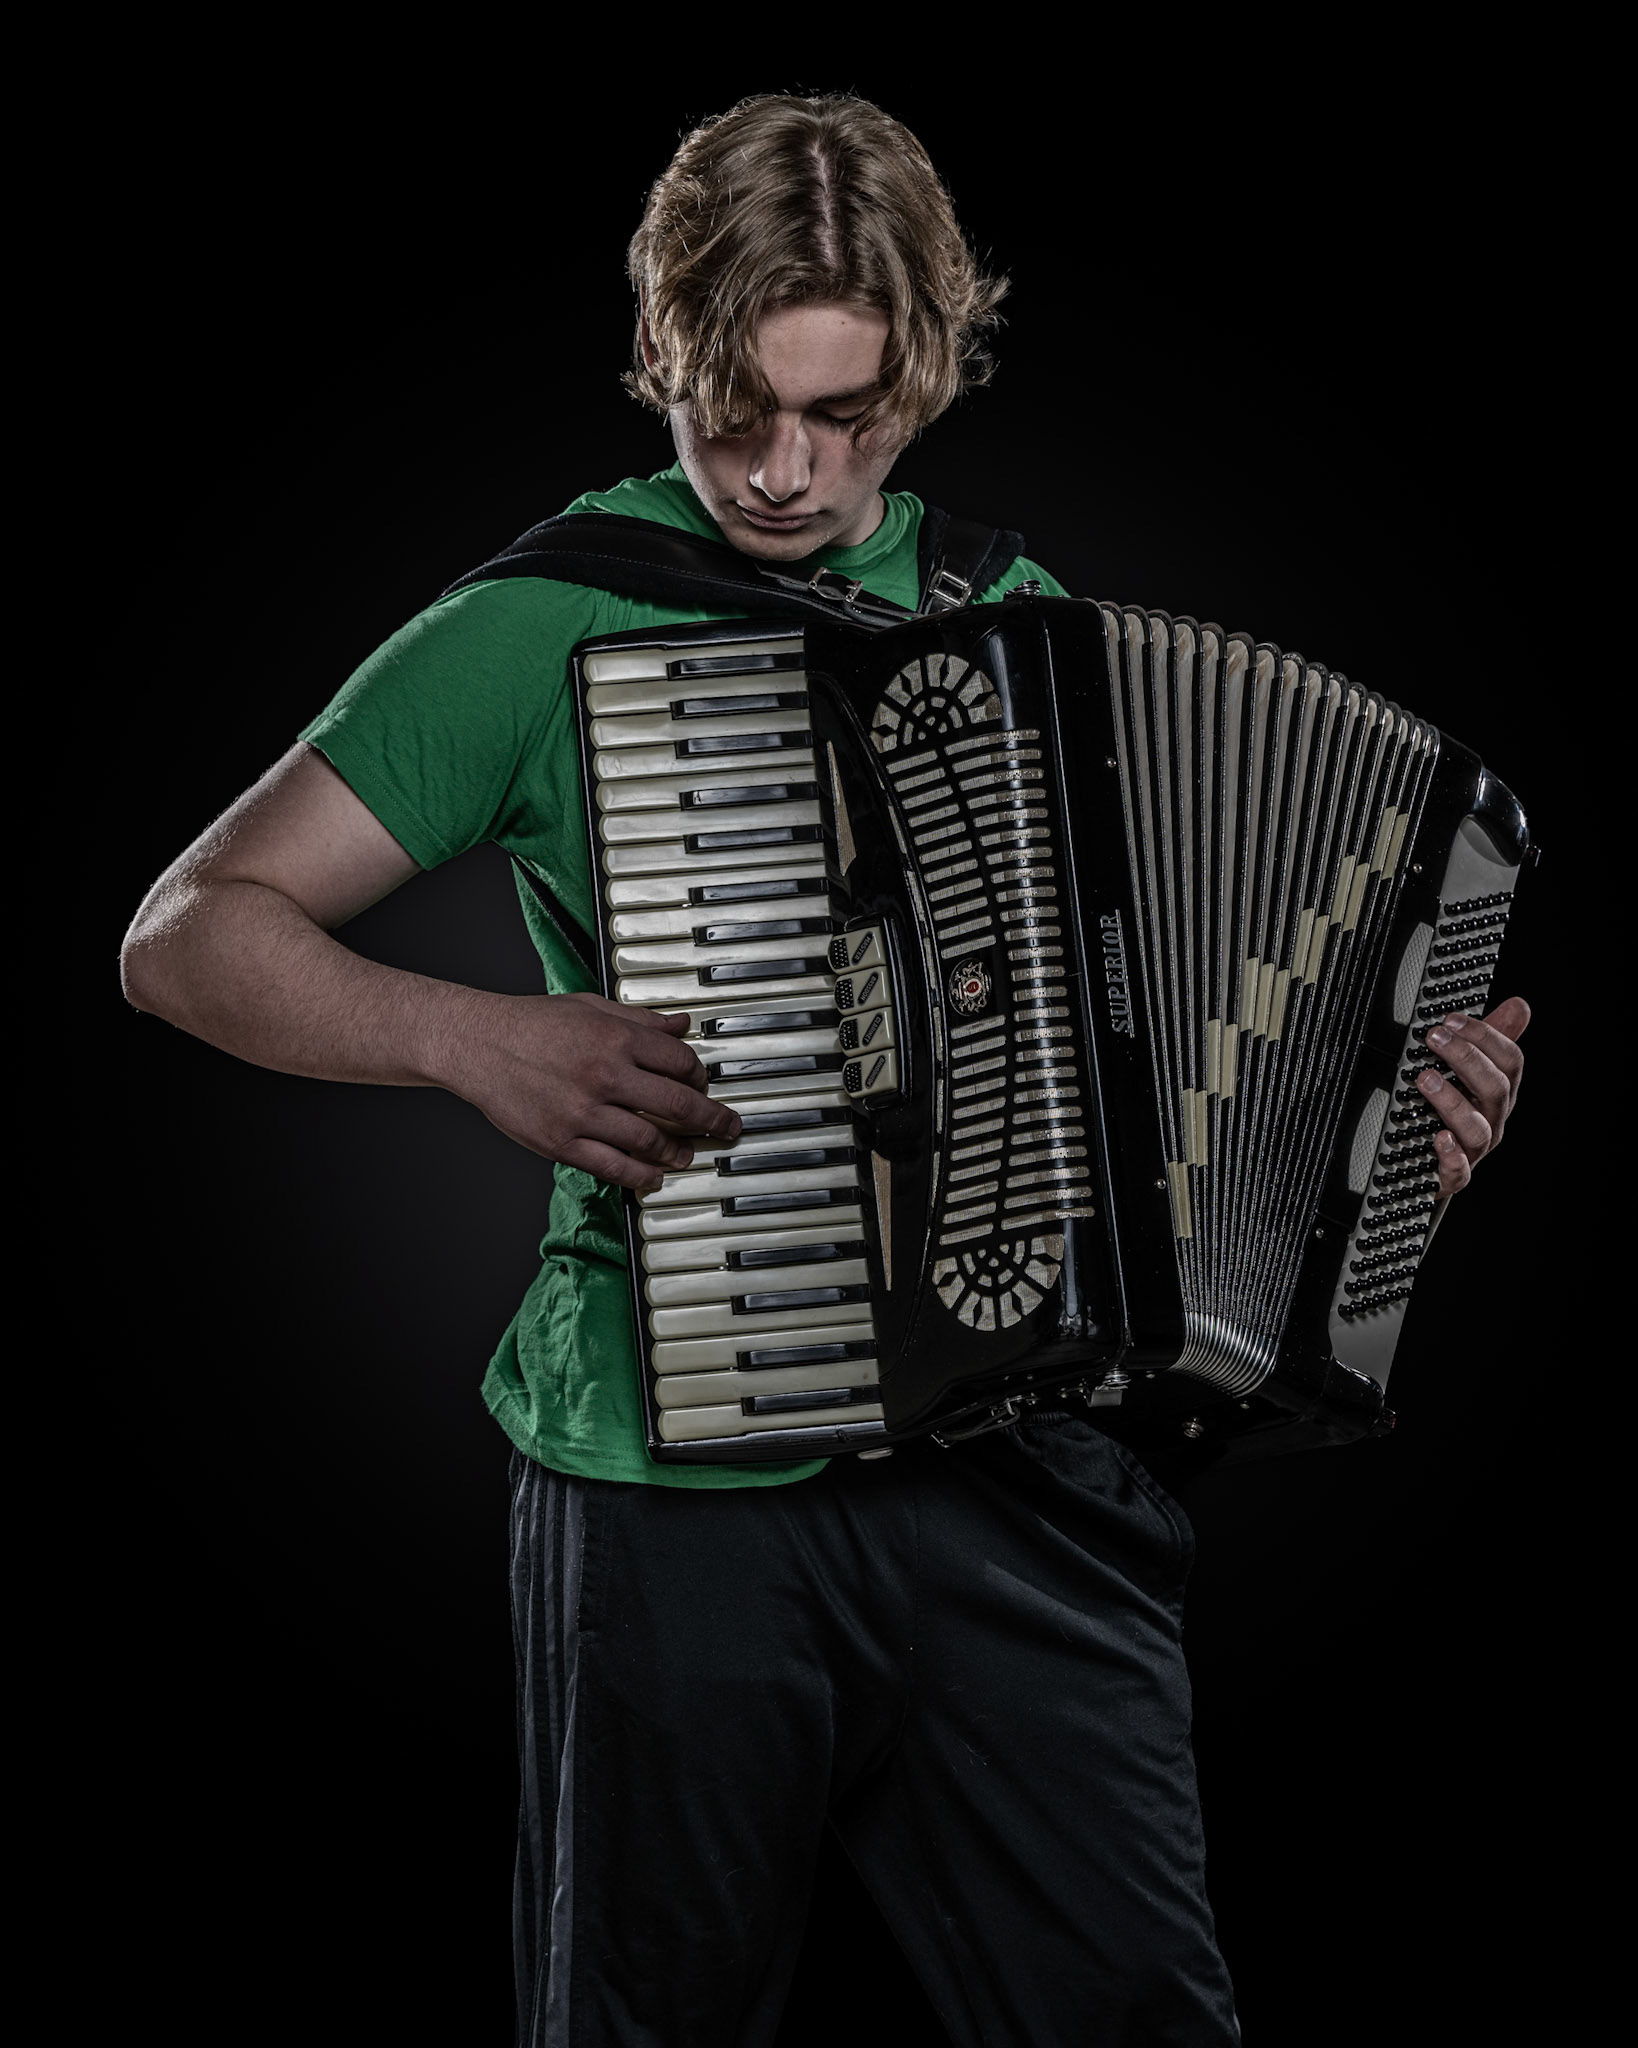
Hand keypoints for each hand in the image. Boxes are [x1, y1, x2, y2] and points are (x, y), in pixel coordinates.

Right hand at [452, 991, 739, 1193]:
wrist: (477, 1044)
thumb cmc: (531, 1023)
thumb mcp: (591, 1007)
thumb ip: (640, 1020)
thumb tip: (681, 1025)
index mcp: (616, 1038)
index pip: (681, 1063)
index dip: (701, 1078)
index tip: (704, 1087)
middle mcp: (605, 1075)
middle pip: (677, 1104)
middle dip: (712, 1120)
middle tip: (727, 1128)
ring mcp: (584, 1112)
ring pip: (649, 1140)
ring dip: (677, 1151)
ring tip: (687, 1154)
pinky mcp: (562, 1142)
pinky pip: (613, 1167)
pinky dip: (640, 1175)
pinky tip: (654, 1176)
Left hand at [1417, 995, 1529, 1196]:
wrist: (1430, 1164)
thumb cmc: (1453, 1112)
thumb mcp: (1471, 1072)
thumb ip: (1491, 1040)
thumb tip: (1520, 1005)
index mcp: (1499, 1092)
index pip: (1510, 1061)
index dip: (1485, 1036)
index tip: (1452, 1019)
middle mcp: (1492, 1119)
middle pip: (1495, 1089)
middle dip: (1466, 1058)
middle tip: (1435, 1037)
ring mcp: (1475, 1149)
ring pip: (1477, 1128)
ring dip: (1452, 1101)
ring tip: (1425, 1079)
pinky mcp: (1453, 1175)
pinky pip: (1460, 1171)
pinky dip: (1452, 1155)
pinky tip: (1440, 1138)